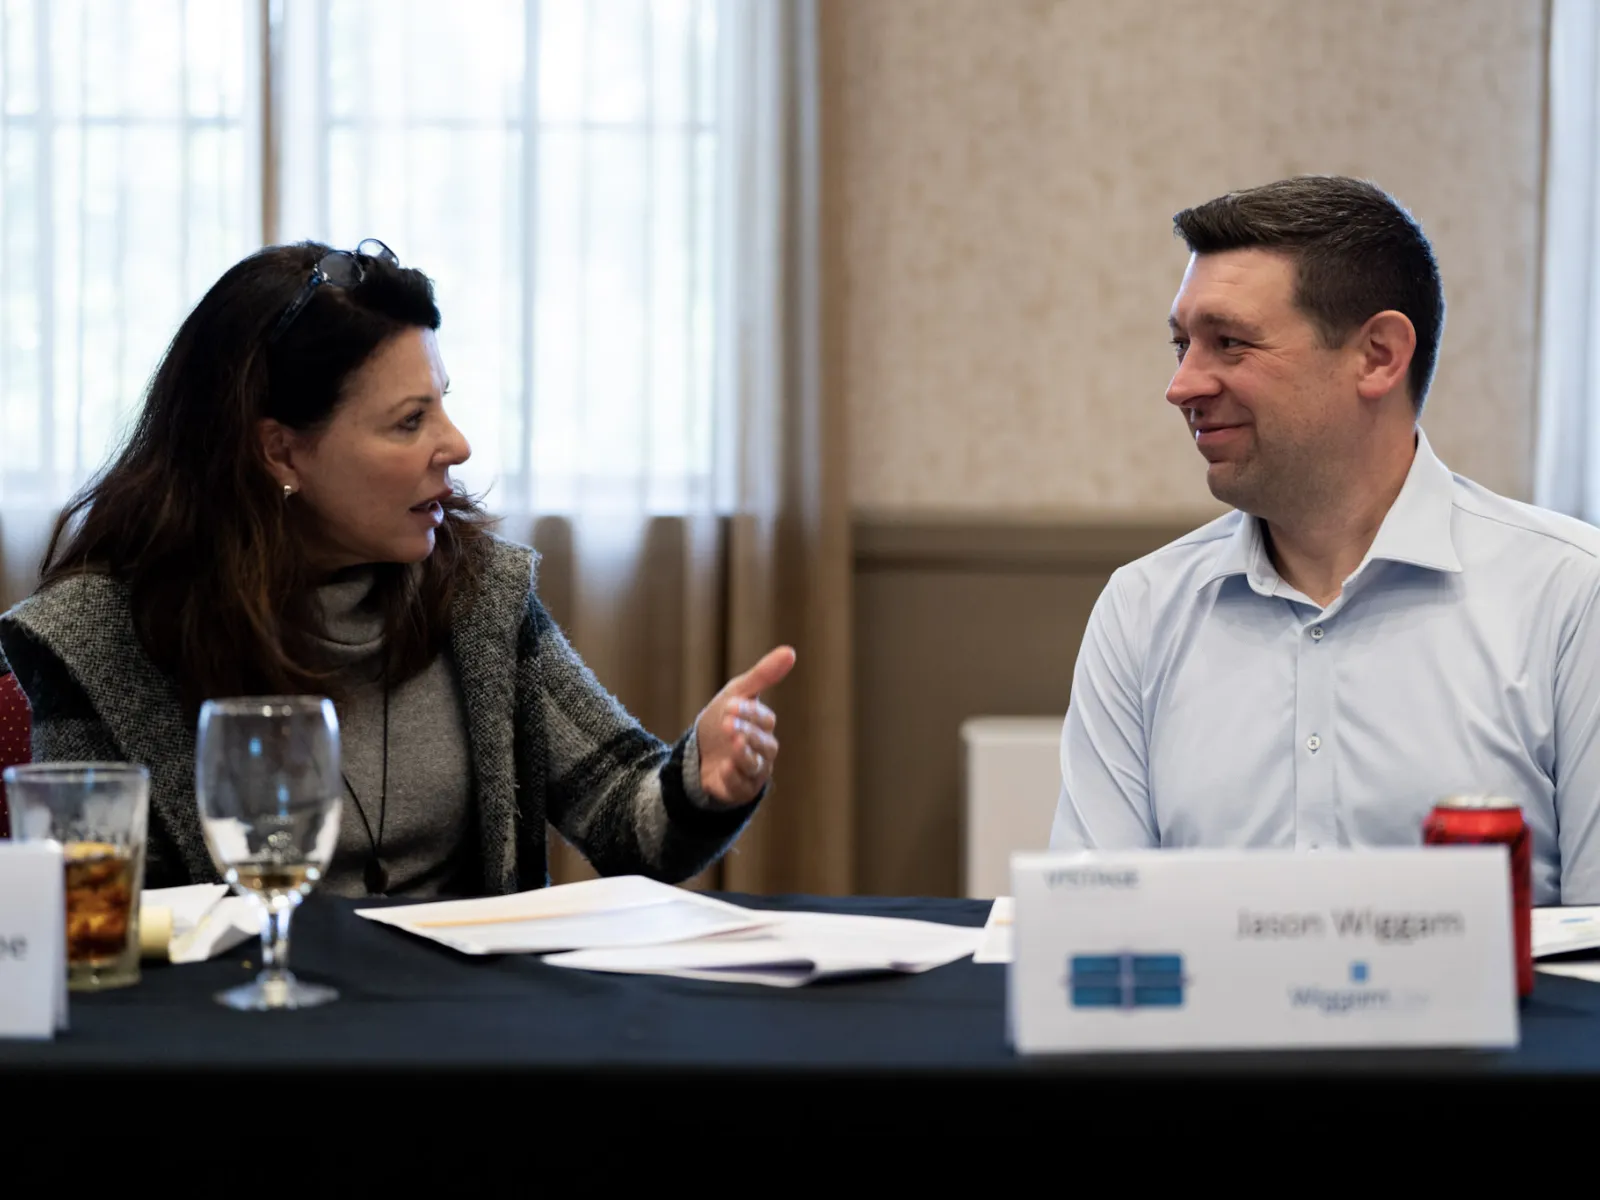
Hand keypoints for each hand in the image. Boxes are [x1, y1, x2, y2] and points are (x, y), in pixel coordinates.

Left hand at [696, 645, 796, 806]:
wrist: (696, 752)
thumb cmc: (722, 719)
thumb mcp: (738, 693)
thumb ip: (763, 675)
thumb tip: (791, 651)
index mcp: (765, 727)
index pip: (764, 719)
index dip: (749, 713)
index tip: (730, 704)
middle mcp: (764, 751)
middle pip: (762, 744)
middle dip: (745, 732)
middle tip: (726, 723)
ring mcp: (752, 773)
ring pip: (754, 766)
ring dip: (742, 755)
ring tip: (731, 743)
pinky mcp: (739, 791)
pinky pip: (741, 787)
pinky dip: (732, 778)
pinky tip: (723, 768)